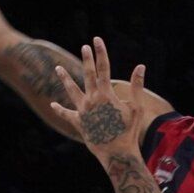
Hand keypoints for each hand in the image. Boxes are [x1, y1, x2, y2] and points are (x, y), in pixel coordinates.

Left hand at [51, 39, 144, 164]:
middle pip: (87, 74)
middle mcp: (92, 99)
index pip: (103, 68)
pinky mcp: (78, 122)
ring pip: (71, 90)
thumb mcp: (136, 108)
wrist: (117, 152)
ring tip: (58, 68)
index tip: (97, 40)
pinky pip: (67, 114)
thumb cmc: (129, 131)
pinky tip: (53, 104)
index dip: (100, 52)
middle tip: (84, 47)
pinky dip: (60, 109)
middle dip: (87, 59)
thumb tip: (141, 66)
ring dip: (65, 78)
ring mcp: (83, 111)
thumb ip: (137, 86)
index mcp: (106, 94)